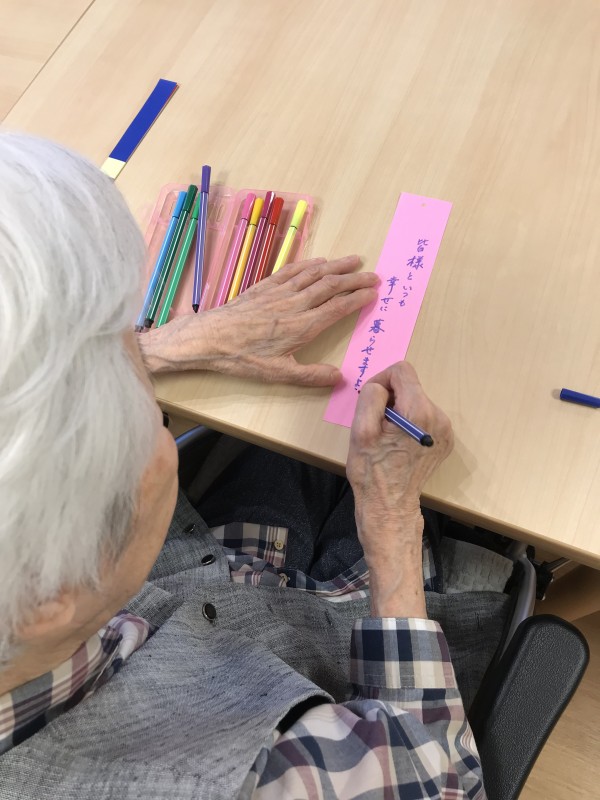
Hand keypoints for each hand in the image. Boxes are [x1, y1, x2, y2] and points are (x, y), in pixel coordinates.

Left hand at [139, 255, 377, 384]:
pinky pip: (292, 270)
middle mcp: (294, 304)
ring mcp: (279, 292)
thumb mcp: (278, 374)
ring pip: (314, 274)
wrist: (209, 337)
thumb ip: (310, 376)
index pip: (337, 307)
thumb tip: (340, 378)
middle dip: (354, 279)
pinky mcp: (264, 286)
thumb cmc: (242, 358)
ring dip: (336, 266)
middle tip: (374, 275)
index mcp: (302, 326)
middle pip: (331, 286)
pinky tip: (319, 261)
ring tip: (354, 260)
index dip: (357, 298)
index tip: (373, 292)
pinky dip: (309, 264)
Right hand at [346, 362, 452, 616]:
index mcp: (419, 411)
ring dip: (400, 412)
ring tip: (388, 438)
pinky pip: (425, 418)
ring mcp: (445, 431)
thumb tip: (382, 385)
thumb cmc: (371, 469)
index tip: (372, 402)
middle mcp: (439, 417)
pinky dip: (410, 424)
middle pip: (411, 386)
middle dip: (391, 398)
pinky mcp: (445, 441)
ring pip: (417, 402)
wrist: (390, 505)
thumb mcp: (361, 429)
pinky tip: (400, 445)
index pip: (402, 370)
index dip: (381, 380)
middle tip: (377, 425)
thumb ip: (372, 396)